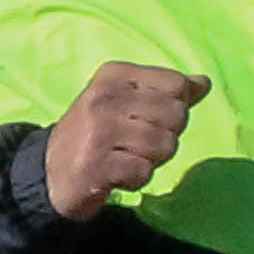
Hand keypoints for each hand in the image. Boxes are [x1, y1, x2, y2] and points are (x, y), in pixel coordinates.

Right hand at [39, 61, 206, 220]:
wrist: (50, 171)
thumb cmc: (97, 134)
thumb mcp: (127, 101)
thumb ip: (166, 92)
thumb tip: (204, 83)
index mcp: (115, 75)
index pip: (176, 85)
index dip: (174, 108)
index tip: (146, 118)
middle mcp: (105, 97)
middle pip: (176, 115)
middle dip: (165, 136)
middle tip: (135, 143)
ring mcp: (99, 131)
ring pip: (165, 145)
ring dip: (151, 161)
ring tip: (126, 158)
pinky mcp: (96, 164)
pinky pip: (144, 172)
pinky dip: (136, 179)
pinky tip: (117, 175)